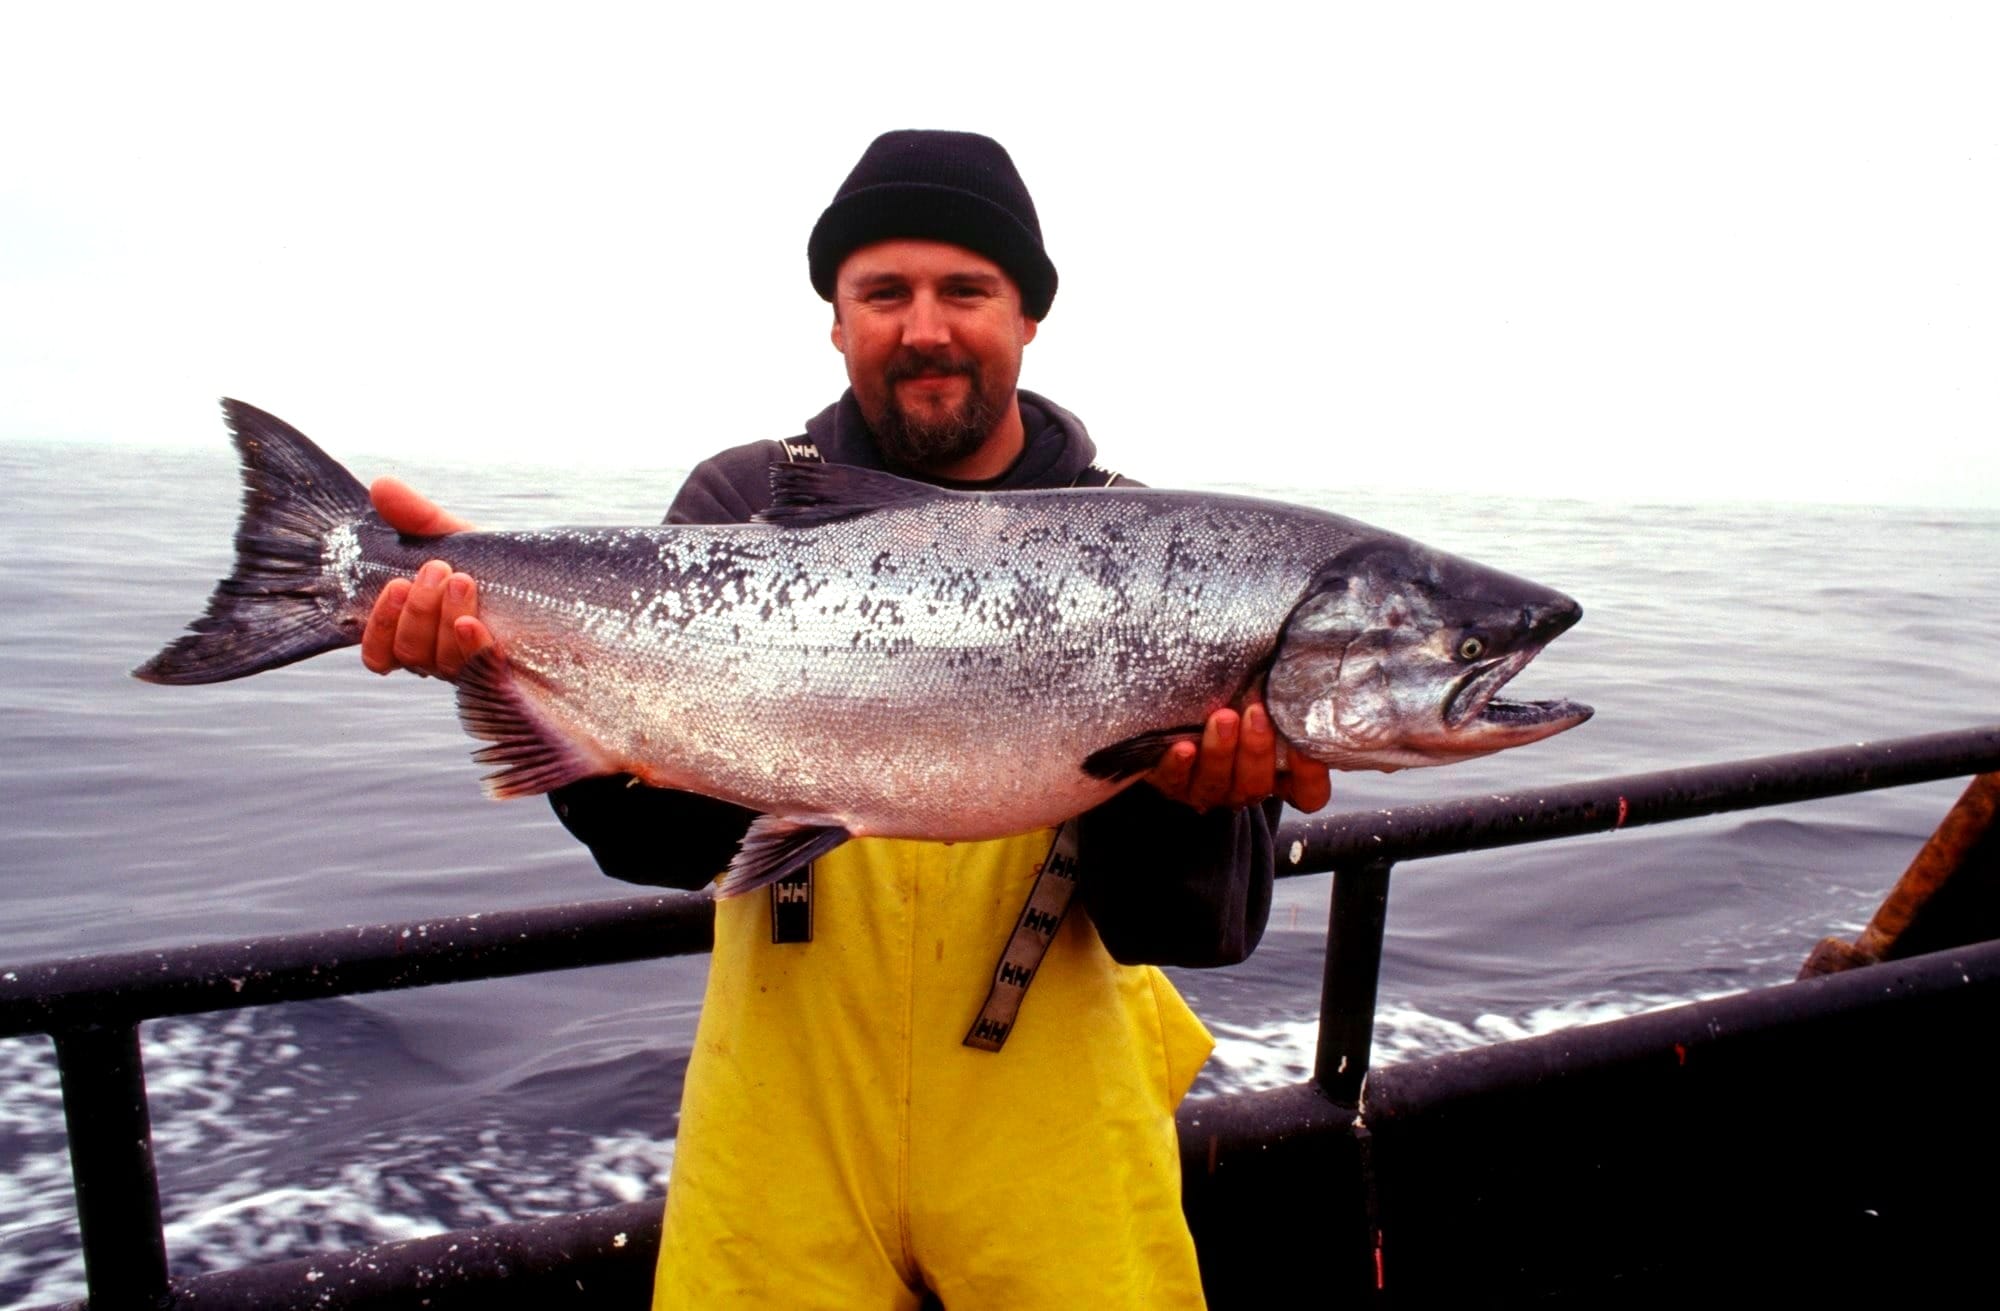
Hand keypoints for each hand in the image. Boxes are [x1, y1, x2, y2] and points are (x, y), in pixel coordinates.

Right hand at [358, 478, 496, 679]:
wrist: (552, 580)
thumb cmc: (494, 565)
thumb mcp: (454, 536)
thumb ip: (417, 517)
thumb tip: (381, 486)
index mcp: (418, 632)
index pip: (378, 653)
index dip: (380, 626)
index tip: (396, 585)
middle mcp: (439, 657)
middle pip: (410, 653)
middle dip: (419, 609)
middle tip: (438, 568)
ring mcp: (472, 669)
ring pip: (440, 662)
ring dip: (443, 618)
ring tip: (462, 579)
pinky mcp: (505, 674)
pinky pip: (479, 672)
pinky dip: (471, 646)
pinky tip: (473, 624)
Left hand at [1143, 698, 1332, 814]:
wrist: (1171, 715)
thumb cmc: (1231, 700)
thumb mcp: (1258, 698)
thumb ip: (1278, 695)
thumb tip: (1296, 666)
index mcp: (1276, 774)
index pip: (1307, 793)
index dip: (1309, 777)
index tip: (1305, 746)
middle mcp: (1242, 787)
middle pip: (1256, 785)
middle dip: (1256, 750)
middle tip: (1256, 712)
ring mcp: (1206, 789)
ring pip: (1217, 783)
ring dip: (1220, 752)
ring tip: (1222, 718)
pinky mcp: (1170, 784)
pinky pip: (1173, 782)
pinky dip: (1179, 766)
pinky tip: (1183, 747)